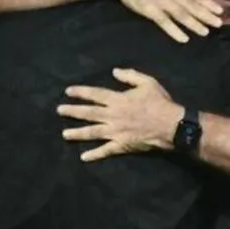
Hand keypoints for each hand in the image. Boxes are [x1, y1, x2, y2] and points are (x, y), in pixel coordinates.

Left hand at [57, 68, 183, 161]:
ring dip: (77, 133)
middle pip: (89, 113)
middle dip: (72, 111)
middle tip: (59, 110)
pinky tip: (83, 157)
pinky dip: (94, 154)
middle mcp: (113, 115)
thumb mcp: (147, 82)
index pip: (95, 94)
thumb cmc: (160, 102)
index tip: (67, 91)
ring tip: (64, 134)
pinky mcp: (121, 145)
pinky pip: (105, 151)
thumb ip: (130, 76)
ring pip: (92, 132)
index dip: (81, 92)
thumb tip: (114, 71)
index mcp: (118, 99)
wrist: (171, 125)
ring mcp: (115, 132)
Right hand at [106, 0, 222, 42]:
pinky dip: (174, 31)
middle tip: (219, 24)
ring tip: (205, 32)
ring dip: (194, 24)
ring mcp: (162, 2)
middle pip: (191, 6)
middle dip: (206, 15)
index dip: (208, 3)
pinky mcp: (151, 11)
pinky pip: (164, 23)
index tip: (220, 11)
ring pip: (181, 15)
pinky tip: (184, 39)